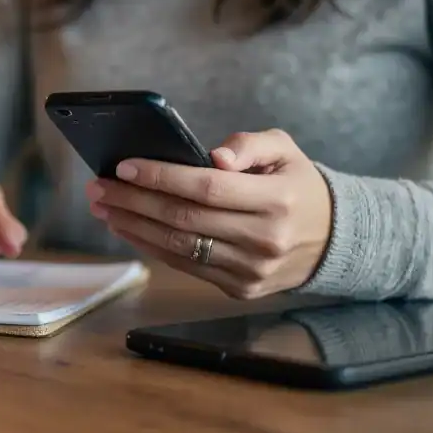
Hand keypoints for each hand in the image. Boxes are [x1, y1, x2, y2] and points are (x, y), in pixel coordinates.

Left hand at [86, 129, 332, 299]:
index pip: (207, 188)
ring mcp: (251, 269)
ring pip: (179, 246)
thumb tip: (214, 156)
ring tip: (104, 207)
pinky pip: (186, 266)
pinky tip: (128, 228)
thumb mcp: (285, 150)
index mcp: (278, 199)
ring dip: (133, 226)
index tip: (124, 166)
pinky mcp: (240, 288)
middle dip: (134, 200)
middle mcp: (265, 238)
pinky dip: (151, 246)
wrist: (333, 240)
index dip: (161, 177)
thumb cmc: (298, 186)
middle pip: (185, 218)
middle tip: (99, 186)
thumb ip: (250, 144)